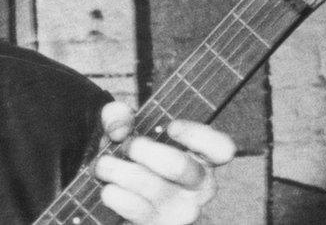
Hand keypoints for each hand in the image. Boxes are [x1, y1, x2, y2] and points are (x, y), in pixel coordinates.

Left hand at [92, 101, 235, 224]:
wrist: (118, 190)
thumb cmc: (132, 154)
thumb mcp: (125, 126)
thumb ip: (119, 114)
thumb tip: (119, 128)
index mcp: (202, 158)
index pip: (221, 148)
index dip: (198, 135)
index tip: (170, 127)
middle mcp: (199, 186)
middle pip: (178, 166)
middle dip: (143, 150)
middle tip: (127, 145)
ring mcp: (181, 210)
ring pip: (151, 187)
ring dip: (119, 170)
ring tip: (104, 164)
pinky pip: (133, 208)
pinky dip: (113, 193)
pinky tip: (108, 187)